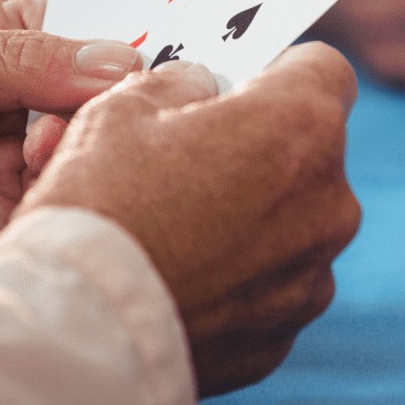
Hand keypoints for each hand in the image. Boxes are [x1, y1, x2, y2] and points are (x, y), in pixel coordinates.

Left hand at [0, 0, 140, 336]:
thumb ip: (24, 59)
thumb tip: (125, 61)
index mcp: (9, 45)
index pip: (92, 36)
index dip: (131, 43)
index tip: (164, 55)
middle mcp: (25, 106)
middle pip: (104, 104)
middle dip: (107, 107)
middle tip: (88, 111)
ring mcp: (18, 169)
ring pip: (91, 160)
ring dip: (82, 157)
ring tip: (41, 155)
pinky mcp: (7, 227)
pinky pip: (60, 215)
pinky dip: (66, 206)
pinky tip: (44, 196)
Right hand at [17, 43, 360, 397]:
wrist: (74, 333)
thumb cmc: (98, 206)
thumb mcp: (122, 107)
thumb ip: (180, 83)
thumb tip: (200, 88)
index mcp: (300, 129)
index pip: (324, 70)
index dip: (280, 71)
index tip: (242, 85)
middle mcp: (329, 203)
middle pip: (309, 153)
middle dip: (260, 149)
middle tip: (191, 160)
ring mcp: (314, 275)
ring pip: (293, 224)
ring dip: (252, 219)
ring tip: (177, 230)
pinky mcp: (285, 334)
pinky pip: (270, 288)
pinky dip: (237, 281)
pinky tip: (180, 280)